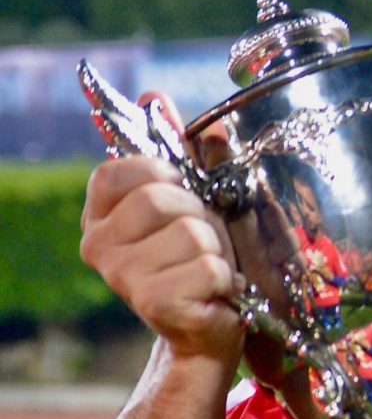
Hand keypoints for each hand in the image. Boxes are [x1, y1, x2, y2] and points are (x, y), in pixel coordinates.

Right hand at [80, 93, 243, 362]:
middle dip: (199, 215)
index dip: (160, 174)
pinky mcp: (154, 304)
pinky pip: (208, 268)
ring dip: (216, 249)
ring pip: (191, 233)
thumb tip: (155, 96)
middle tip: (202, 240)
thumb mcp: (197, 195)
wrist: (212, 323)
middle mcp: (99, 245)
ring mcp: (122, 277)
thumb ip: (181, 147)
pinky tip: (215, 291)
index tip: (180, 191)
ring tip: (209, 267)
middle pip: (159, 198)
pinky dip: (225, 278)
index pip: (118, 170)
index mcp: (102, 214)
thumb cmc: (203, 255)